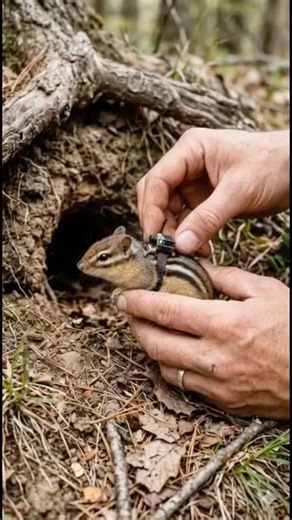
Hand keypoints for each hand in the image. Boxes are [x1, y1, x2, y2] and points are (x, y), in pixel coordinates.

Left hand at [116, 263, 288, 419]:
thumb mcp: (265, 291)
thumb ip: (226, 277)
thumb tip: (196, 266)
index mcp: (224, 323)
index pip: (165, 311)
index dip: (138, 302)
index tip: (124, 296)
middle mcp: (214, 357)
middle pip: (155, 342)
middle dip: (135, 325)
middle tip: (130, 312)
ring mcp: (216, 384)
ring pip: (164, 367)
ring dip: (151, 347)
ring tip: (149, 330)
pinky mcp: (223, 402)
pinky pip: (184, 384)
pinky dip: (172, 367)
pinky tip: (174, 353)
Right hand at [137, 129, 288, 254]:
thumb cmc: (273, 165)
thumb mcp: (239, 192)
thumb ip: (207, 219)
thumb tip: (179, 245)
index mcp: (191, 150)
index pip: (157, 180)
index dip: (151, 209)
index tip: (153, 236)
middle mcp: (188, 164)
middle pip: (158, 195)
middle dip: (160, 222)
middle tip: (166, 248)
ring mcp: (196, 182)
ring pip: (171, 211)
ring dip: (176, 233)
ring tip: (187, 253)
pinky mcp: (206, 198)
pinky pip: (188, 219)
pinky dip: (190, 235)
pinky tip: (200, 249)